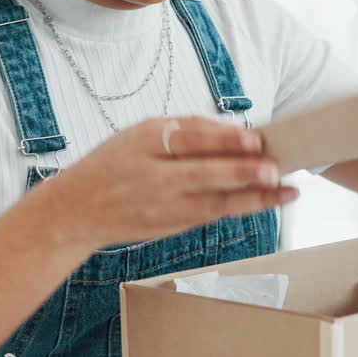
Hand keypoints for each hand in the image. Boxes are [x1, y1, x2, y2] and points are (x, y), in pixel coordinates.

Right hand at [46, 117, 296, 249]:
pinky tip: (266, 201)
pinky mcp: (170, 227)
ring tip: (284, 191)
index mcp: (142, 142)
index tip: (252, 139)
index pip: (187, 139)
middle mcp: (152, 176)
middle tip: (273, 169)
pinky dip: (240, 209)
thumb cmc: (112, 165)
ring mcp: (161, 206)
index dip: (222, 140)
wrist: (73, 212)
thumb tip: (231, 130)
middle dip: (240, 173)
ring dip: (252, 198)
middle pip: (202, 174)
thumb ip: (183, 129)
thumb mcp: (137, 134)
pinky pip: (210, 216)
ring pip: (213, 203)